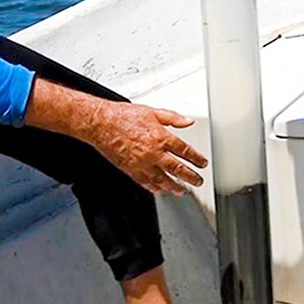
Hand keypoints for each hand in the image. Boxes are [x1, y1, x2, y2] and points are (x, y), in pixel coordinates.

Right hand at [83, 100, 207, 194]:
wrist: (101, 124)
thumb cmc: (123, 116)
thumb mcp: (152, 112)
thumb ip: (173, 118)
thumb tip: (188, 121)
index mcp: (161, 138)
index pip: (185, 151)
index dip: (196, 159)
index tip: (202, 163)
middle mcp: (153, 153)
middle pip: (178, 169)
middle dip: (190, 177)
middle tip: (198, 181)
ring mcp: (142, 164)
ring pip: (163, 180)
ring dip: (174, 187)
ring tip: (182, 191)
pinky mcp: (130, 170)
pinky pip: (145, 182)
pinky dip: (154, 188)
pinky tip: (159, 190)